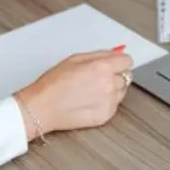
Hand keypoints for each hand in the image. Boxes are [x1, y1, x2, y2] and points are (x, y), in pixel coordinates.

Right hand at [15, 49, 132, 138]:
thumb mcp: (75, 59)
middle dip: (115, 75)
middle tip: (97, 78)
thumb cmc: (53, 84)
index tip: (113, 65)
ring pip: (122, 91)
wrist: (42, 108)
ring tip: (91, 91)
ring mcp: (109, 102)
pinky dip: (106, 103)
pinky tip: (90, 101)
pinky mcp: (106, 115)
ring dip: (112, 89)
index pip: (127, 61)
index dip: (119, 62)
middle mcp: (109, 84)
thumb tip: (116, 53)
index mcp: (102, 67)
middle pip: (126, 76)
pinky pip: (115, 105)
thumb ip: (99, 55)